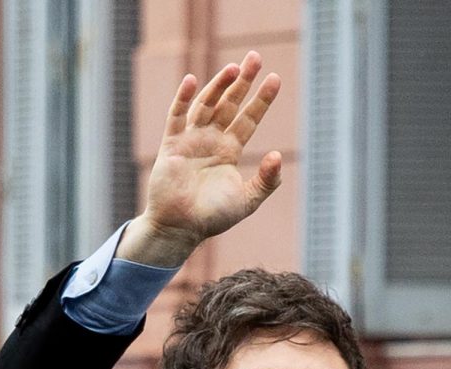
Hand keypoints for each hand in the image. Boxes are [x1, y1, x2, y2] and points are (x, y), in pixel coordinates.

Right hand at [119, 51, 282, 266]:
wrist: (182, 228)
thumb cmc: (214, 217)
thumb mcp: (247, 200)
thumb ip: (265, 181)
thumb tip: (278, 156)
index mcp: (229, 151)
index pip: (248, 119)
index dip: (262, 100)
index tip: (275, 79)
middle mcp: (211, 140)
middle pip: (229, 104)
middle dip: (242, 82)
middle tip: (256, 57)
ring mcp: (191, 140)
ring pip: (206, 105)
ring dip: (219, 85)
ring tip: (234, 68)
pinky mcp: (172, 145)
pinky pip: (177, 117)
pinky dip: (183, 99)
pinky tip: (192, 81)